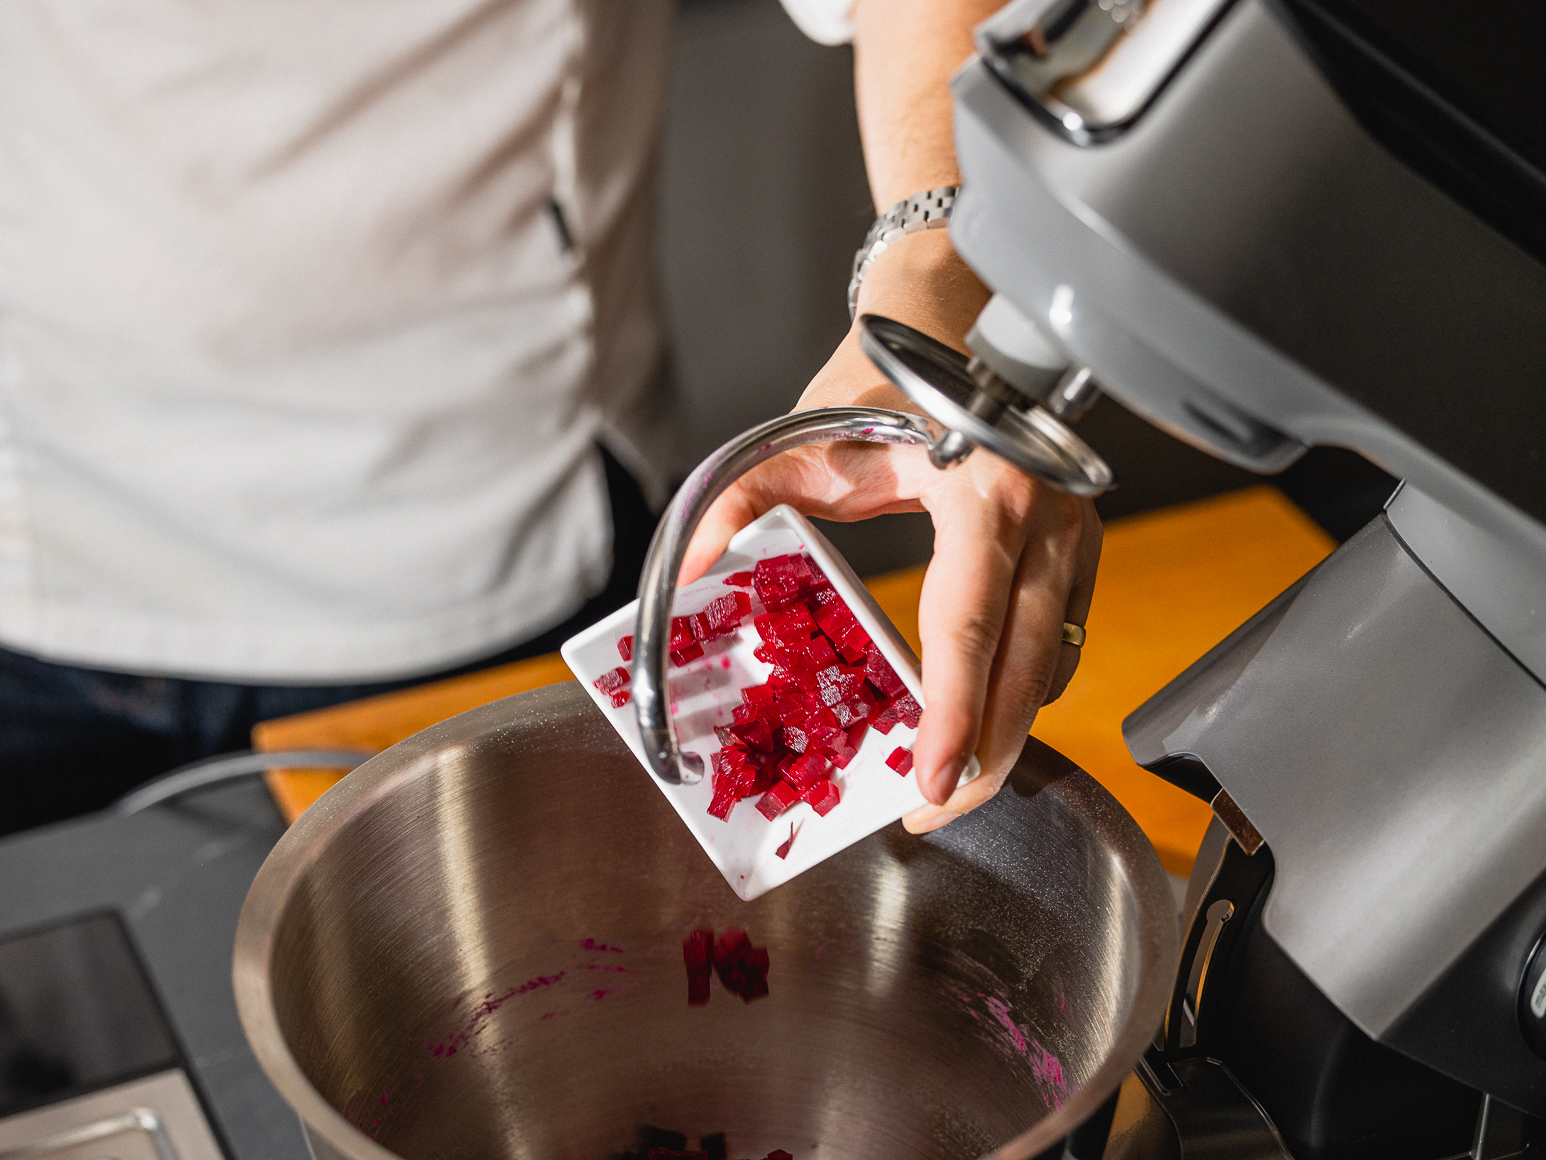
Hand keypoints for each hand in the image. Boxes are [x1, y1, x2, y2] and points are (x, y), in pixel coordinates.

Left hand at [680, 232, 1102, 832]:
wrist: (957, 319)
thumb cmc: (884, 374)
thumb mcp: (804, 431)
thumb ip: (740, 496)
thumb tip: (691, 571)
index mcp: (983, 490)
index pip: (970, 629)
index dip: (952, 717)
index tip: (927, 787)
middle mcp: (1045, 519)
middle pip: (1027, 671)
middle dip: (985, 756)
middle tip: (934, 812)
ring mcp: (1075, 533)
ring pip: (1053, 664)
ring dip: (1008, 733)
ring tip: (954, 783)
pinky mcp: (1081, 545)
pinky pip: (1062, 640)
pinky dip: (1027, 692)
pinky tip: (986, 722)